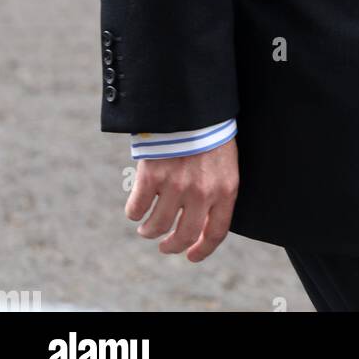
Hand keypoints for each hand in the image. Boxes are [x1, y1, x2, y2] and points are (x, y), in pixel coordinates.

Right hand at [125, 137, 238, 261]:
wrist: (192, 103)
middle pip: (184, 236)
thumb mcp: (225, 162)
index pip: (216, 232)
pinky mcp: (152, 176)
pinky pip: (137, 207)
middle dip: (172, 246)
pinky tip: (135, 209)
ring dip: (149, 231)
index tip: (191, 256)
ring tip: (145, 229)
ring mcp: (176, 185)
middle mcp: (202, 192)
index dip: (202, 250)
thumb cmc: (210, 130)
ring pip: (157, 226)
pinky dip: (134, 212)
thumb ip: (216, 189)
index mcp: (225, 189)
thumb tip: (202, 220)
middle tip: (165, 246)